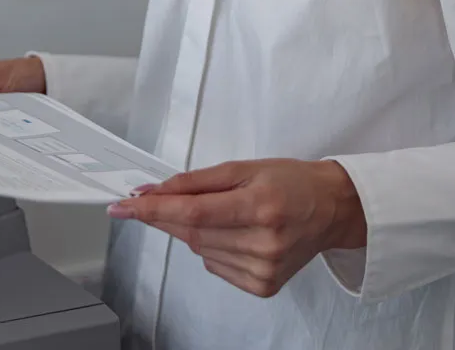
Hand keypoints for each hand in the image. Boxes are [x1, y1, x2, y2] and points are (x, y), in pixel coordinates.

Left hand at [107, 159, 366, 297]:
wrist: (332, 209)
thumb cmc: (291, 182)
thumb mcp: (243, 168)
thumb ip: (195, 182)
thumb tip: (152, 192)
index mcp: (260, 206)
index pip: (192, 213)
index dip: (152, 210)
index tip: (122, 207)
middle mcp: (263, 242)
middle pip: (193, 234)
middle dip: (170, 215)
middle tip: (160, 200)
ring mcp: (264, 269)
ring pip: (201, 251)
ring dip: (196, 232)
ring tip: (225, 213)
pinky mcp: (263, 286)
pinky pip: (216, 267)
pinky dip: (213, 249)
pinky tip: (235, 233)